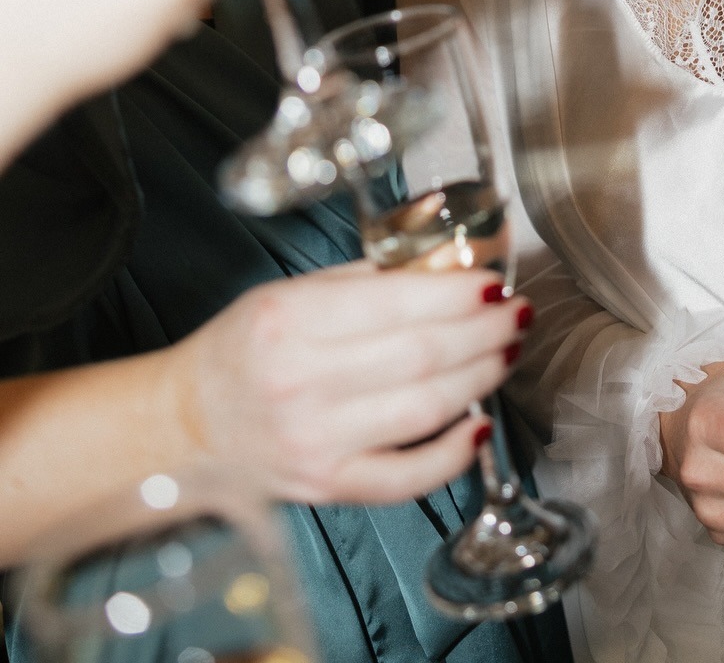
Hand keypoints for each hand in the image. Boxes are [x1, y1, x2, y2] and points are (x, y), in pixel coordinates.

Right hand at [173, 263, 530, 504]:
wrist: (185, 426)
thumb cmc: (242, 349)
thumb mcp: (291, 293)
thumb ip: (369, 277)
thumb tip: (449, 260)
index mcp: (290, 321)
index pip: (398, 304)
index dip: (460, 294)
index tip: (494, 283)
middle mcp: (302, 383)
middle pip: (423, 356)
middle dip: (485, 332)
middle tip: (515, 314)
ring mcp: (315, 443)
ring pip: (425, 411)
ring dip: (482, 378)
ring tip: (505, 352)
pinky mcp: (326, 487)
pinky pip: (406, 478)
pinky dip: (453, 453)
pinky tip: (480, 424)